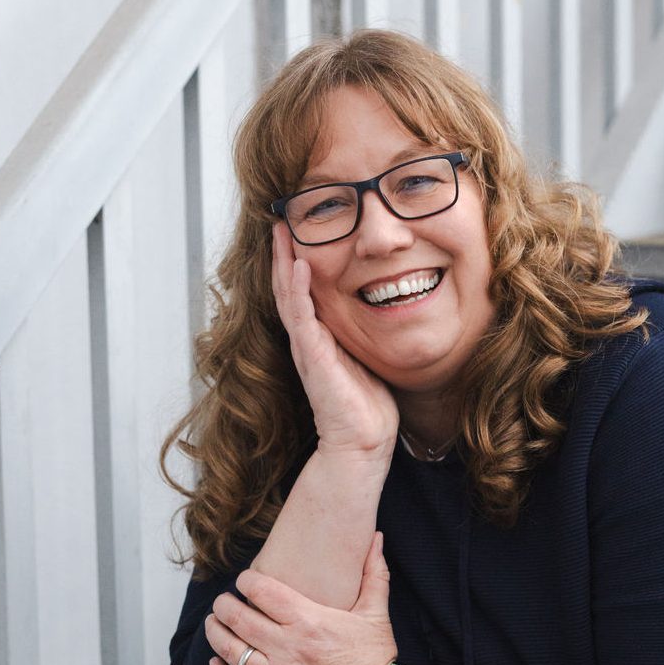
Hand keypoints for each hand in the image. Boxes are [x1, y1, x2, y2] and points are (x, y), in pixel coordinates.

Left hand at [206, 532, 396, 664]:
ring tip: (214, 625)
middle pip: (238, 618)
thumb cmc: (375, 660)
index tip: (244, 580)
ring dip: (216, 634)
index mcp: (309, 621)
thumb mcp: (377, 613)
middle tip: (222, 601)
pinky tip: (217, 663)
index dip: (246, 581)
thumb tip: (376, 537)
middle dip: (223, 605)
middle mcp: (287, 648)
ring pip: (229, 650)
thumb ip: (374, 572)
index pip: (261, 591)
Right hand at [272, 221, 398, 455]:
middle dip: (284, 254)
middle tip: (281, 221)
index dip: (298, 265)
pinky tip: (300, 266)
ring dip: (284, 263)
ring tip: (282, 232)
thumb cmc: (367, 409)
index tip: (300, 235)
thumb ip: (363, 338)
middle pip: (288, 288)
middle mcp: (308, 341)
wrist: (363, 442)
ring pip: (288, 296)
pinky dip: (299, 290)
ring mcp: (307, 348)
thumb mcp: (366, 360)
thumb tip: (383, 316)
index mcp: (320, 340)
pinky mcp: (313, 357)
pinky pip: (302, 317)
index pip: (303, 294)